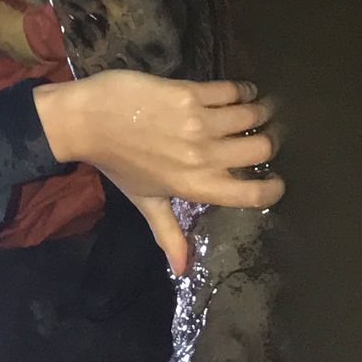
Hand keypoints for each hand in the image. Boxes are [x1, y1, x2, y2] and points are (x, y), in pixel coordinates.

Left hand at [32, 71, 281, 274]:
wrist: (86, 121)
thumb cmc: (116, 163)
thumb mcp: (144, 201)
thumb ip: (169, 233)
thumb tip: (182, 270)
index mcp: (195, 186)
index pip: (252, 194)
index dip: (273, 188)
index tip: (276, 181)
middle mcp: (202, 156)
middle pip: (262, 148)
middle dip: (270, 142)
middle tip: (263, 137)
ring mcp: (197, 123)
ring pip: (252, 115)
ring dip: (259, 113)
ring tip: (256, 112)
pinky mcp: (189, 92)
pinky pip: (231, 90)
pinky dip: (242, 90)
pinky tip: (240, 92)